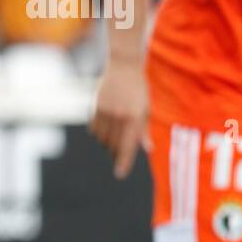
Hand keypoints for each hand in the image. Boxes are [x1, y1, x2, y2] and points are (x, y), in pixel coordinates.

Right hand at [89, 56, 147, 178]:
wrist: (123, 67)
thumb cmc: (138, 90)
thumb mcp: (145, 109)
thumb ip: (143, 130)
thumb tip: (147, 149)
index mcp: (135, 117)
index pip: (128, 146)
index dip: (124, 162)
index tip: (120, 174)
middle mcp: (119, 116)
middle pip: (114, 145)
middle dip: (117, 154)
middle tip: (120, 158)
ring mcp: (106, 112)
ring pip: (103, 139)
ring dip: (108, 143)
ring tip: (115, 137)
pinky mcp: (95, 108)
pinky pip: (94, 130)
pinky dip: (99, 134)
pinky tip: (106, 127)